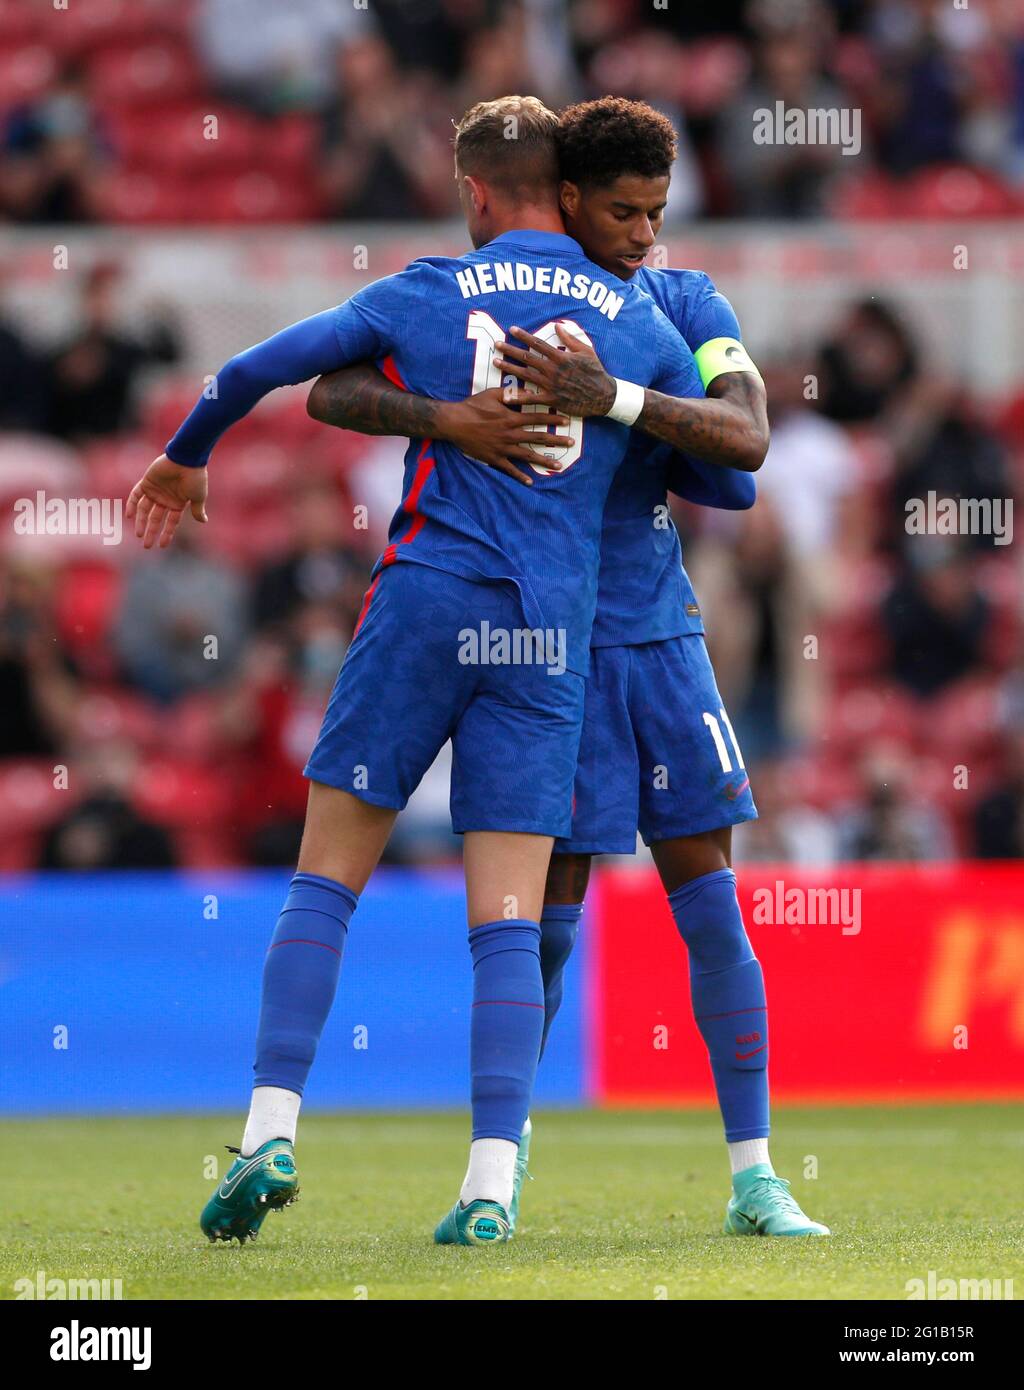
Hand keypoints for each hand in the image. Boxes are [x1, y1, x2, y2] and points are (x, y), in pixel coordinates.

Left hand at [125, 453, 207, 548]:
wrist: (187, 458)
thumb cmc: (195, 478)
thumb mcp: (198, 497)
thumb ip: (198, 510)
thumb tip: (204, 521)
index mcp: (178, 504)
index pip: (171, 522)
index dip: (167, 534)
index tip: (162, 545)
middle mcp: (166, 498)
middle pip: (155, 518)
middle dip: (151, 532)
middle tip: (146, 545)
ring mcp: (156, 491)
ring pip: (145, 509)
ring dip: (141, 522)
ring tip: (138, 534)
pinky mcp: (147, 482)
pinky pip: (136, 495)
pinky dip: (132, 504)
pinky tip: (129, 516)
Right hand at [438, 386, 574, 485]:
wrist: (454, 422)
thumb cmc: (473, 406)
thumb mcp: (492, 394)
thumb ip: (512, 393)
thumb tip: (529, 392)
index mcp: (511, 418)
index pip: (536, 418)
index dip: (552, 419)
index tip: (566, 420)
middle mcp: (510, 434)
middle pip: (537, 437)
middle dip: (556, 440)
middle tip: (571, 443)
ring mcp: (503, 448)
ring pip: (527, 455)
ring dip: (544, 460)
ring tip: (559, 465)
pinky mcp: (494, 458)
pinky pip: (509, 469)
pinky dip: (520, 476)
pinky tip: (531, 481)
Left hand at [493, 323, 615, 417]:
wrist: (603, 395)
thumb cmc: (596, 371)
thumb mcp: (586, 351)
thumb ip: (570, 339)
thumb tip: (557, 326)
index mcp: (561, 356)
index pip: (538, 343)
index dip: (524, 336)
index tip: (512, 329)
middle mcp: (553, 370)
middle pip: (527, 357)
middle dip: (510, 349)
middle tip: (497, 344)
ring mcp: (552, 385)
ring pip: (526, 375)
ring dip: (509, 368)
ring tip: (495, 362)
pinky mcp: (552, 400)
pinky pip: (532, 399)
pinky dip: (519, 398)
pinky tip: (506, 397)